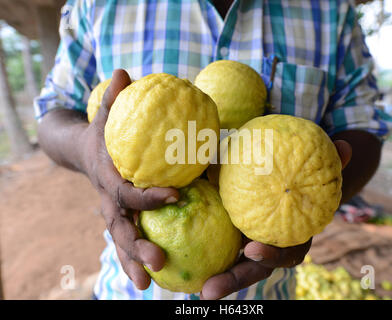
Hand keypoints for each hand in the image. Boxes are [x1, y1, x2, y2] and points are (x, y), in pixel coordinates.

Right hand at [79, 69, 179, 288]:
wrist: (85, 153)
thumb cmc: (103, 134)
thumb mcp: (105, 116)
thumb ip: (114, 99)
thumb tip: (123, 71)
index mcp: (110, 179)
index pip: (129, 192)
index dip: (149, 195)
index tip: (175, 195)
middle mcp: (110, 203)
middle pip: (122, 229)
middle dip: (137, 247)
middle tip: (159, 262)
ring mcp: (114, 215)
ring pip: (123, 243)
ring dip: (135, 263)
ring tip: (151, 285)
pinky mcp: (123, 221)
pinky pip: (131, 242)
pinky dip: (139, 260)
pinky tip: (158, 277)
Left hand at [200, 140, 351, 299]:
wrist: (290, 187)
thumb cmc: (301, 180)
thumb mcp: (313, 170)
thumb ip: (330, 161)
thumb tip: (348, 145)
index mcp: (292, 236)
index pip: (285, 253)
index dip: (271, 256)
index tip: (250, 249)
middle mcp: (271, 247)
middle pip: (253, 270)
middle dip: (233, 281)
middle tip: (209, 291)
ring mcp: (252, 246)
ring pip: (234, 268)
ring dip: (215, 280)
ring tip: (190, 289)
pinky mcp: (234, 238)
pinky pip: (218, 250)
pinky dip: (204, 258)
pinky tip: (177, 262)